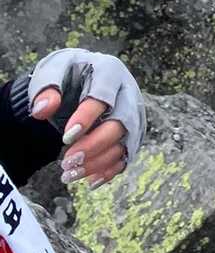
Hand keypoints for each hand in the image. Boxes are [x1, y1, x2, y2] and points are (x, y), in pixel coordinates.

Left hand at [27, 49, 145, 188]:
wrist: (77, 81)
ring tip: (70, 175)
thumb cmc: (66, 75)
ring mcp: (133, 114)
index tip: (66, 137)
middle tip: (67, 161)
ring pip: (125, 143)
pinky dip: (110, 170)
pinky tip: (89, 181)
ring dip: (99, 162)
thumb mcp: (52, 72)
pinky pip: (127, 156)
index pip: (104, 96)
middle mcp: (128, 93)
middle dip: (94, 145)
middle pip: (121, 123)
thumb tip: (43, 109)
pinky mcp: (132, 133)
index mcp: (110, 72)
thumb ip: (46, 87)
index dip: (87, 117)